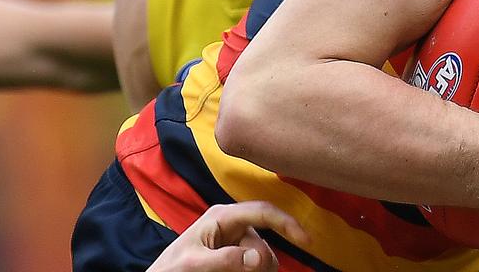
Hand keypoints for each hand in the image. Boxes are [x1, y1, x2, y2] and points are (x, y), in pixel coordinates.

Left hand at [148, 201, 308, 271]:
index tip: (306, 240)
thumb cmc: (171, 267)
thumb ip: (225, 259)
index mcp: (222, 216)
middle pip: (264, 243)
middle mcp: (234, 224)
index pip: (263, 212)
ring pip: (263, 257)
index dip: (287, 222)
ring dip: (256, 270)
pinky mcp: (237, 253)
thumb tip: (258, 258)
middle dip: (259, 263)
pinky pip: (257, 264)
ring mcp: (236, 239)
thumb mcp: (194, 263)